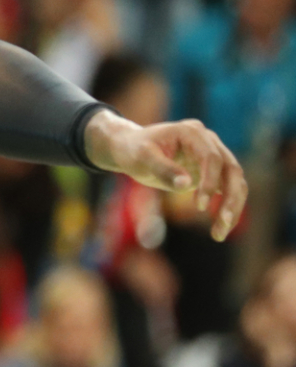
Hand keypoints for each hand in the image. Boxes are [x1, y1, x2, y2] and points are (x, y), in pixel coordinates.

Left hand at [84, 110, 246, 241]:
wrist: (131, 149)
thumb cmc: (134, 150)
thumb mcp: (142, 157)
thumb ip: (163, 169)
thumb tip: (186, 185)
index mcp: (191, 132)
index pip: (212, 157)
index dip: (210, 182)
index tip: (199, 207)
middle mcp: (208, 141)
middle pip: (232, 170)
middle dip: (231, 199)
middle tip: (222, 224)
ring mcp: (213, 155)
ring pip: (235, 182)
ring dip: (233, 208)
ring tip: (219, 234)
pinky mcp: (213, 171)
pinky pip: (229, 189)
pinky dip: (228, 208)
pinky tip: (220, 228)